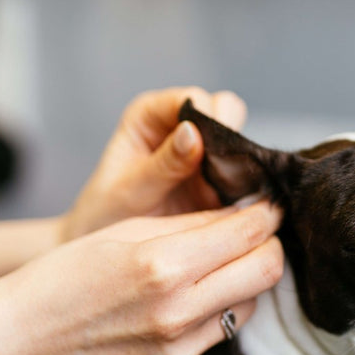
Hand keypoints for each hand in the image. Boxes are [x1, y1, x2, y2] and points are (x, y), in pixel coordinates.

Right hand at [2, 201, 283, 354]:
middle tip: (255, 235)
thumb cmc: (66, 275)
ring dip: (238, 283)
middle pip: (267, 272)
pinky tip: (171, 310)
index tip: (268, 206)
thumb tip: (247, 214)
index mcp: (164, 266)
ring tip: (204, 272)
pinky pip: (214, 338)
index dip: (266, 214)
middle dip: (268, 247)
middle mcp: (179, 314)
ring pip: (247, 306)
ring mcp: (180, 352)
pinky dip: (205, 318)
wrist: (22, 341)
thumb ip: (193, 224)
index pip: (250, 234)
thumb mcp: (126, 231)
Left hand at [60, 87, 247, 240]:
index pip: (192, 99)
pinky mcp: (219, 182)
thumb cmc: (107, 213)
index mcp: (152, 115)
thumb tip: (192, 133)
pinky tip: (239, 204)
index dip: (209, 115)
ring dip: (242, 164)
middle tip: (225, 170)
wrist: (113, 255)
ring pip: (241, 143)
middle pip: (225, 112)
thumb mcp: (131, 189)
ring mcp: (204, 155)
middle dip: (231, 137)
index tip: (213, 145)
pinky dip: (247, 187)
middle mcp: (181, 127)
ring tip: (230, 192)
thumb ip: (163, 164)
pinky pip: (245, 175)